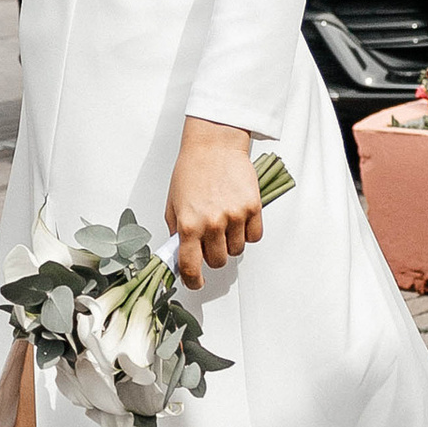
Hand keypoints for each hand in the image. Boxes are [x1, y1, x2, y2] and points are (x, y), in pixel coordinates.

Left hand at [167, 118, 261, 286]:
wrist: (214, 144)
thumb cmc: (191, 169)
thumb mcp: (173, 202)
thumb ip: (176, 230)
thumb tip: (180, 253)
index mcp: (188, 224)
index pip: (191, 267)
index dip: (193, 281)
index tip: (196, 283)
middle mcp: (212, 224)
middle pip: (218, 261)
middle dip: (213, 255)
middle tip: (211, 241)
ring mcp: (234, 216)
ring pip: (237, 250)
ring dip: (231, 243)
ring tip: (225, 223)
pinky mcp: (253, 207)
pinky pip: (254, 236)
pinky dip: (248, 232)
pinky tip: (240, 219)